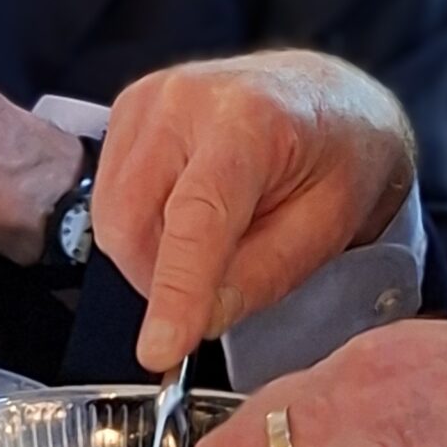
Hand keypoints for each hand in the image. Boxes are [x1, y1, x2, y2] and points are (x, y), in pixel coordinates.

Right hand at [92, 52, 416, 371]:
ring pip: (111, 217)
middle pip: (131, 222)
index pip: (197, 216)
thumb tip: (197, 319)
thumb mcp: (326, 227)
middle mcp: (186, 96)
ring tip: (212, 240)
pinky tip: (187, 214)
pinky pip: (108, 198)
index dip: (176, 289)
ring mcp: (151, 97)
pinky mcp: (129, 108)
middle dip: (161, 281)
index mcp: (250, 117)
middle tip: (214, 288)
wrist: (329, 99)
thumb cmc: (338, 156)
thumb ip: (260, 277)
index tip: (161, 350)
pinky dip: (141, 228)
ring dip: (149, 257)